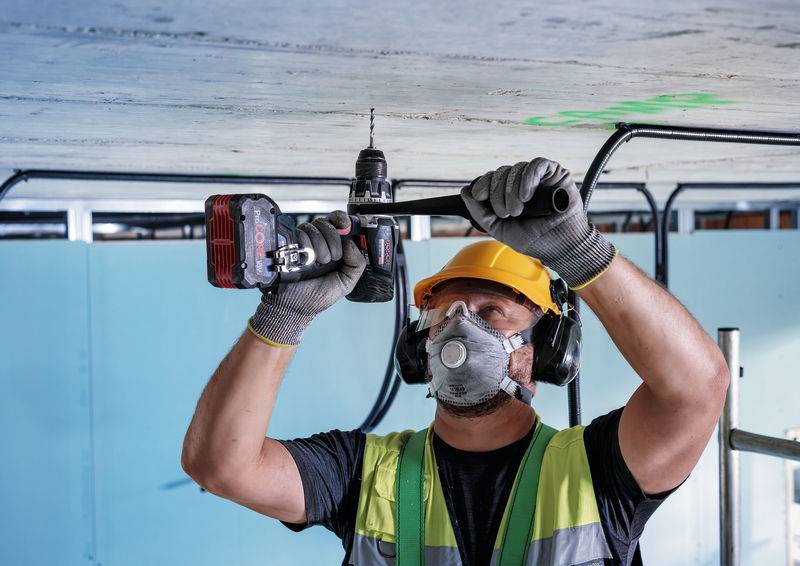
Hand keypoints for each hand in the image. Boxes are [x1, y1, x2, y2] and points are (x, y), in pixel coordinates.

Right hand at [248, 210, 366, 345]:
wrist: (294, 306)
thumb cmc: (317, 296)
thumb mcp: (346, 283)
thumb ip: (356, 263)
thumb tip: (351, 242)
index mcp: (335, 248)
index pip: (339, 223)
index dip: (343, 220)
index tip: (346, 226)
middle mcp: (319, 242)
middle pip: (328, 223)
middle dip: (333, 239)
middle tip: (332, 257)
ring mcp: (304, 242)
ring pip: (314, 227)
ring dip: (320, 245)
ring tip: (319, 262)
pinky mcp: (290, 244)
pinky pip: (300, 232)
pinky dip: (306, 245)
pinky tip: (306, 259)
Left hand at [461, 158, 615, 288]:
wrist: (560, 246)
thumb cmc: (534, 239)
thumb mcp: (500, 229)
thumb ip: (481, 213)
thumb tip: (465, 192)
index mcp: (509, 194)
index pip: (491, 178)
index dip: (483, 184)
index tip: (478, 196)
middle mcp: (522, 183)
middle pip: (501, 173)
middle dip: (497, 193)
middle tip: (506, 213)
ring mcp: (539, 177)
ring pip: (516, 169)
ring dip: (512, 190)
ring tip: (517, 210)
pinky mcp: (555, 173)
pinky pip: (536, 165)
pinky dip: (527, 178)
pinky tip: (525, 195)